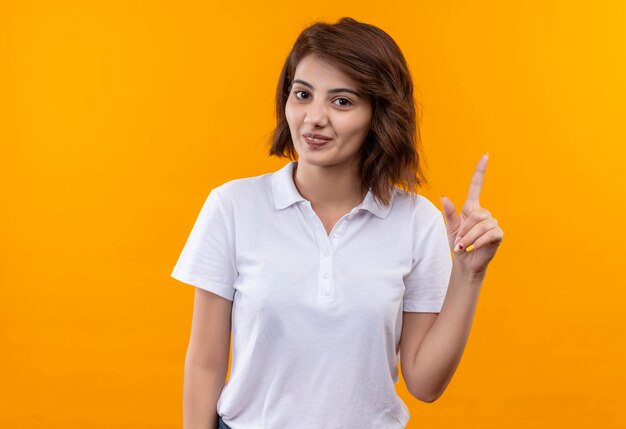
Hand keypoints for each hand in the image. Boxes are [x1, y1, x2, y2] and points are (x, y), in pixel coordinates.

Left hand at [440, 153, 503, 275]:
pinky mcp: (498, 234)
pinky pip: (489, 233)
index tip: (486, 155)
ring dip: (469, 237)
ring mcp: (493, 223)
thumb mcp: (450, 228)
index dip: (480, 171)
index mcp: (471, 208)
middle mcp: (484, 213)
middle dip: (465, 229)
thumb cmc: (458, 244)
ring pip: (481, 225)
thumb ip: (449, 213)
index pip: (477, 186)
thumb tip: (444, 197)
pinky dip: (478, 241)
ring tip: (463, 246)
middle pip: (475, 214)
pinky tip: (472, 248)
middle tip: (458, 242)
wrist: (465, 262)